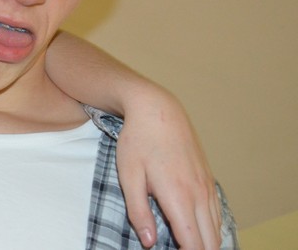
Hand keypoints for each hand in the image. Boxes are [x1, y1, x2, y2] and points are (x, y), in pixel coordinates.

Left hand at [116, 91, 220, 248]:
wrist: (158, 109)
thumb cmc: (137, 141)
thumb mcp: (129, 176)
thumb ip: (139, 212)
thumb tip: (149, 243)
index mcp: (178, 196)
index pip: (192, 243)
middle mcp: (198, 194)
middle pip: (210, 241)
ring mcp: (206, 186)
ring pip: (216, 229)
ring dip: (205, 242)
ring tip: (185, 244)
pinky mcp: (208, 179)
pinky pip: (216, 213)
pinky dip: (209, 228)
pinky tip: (196, 231)